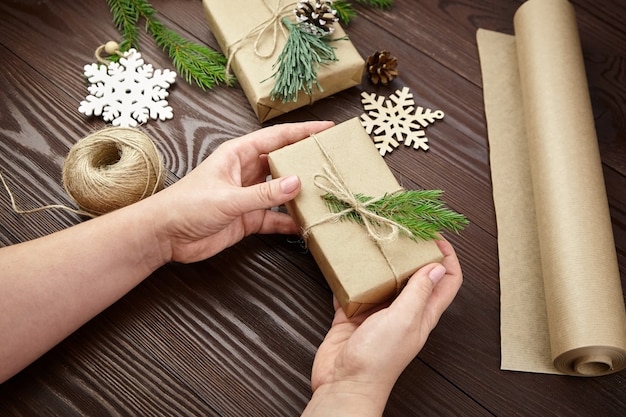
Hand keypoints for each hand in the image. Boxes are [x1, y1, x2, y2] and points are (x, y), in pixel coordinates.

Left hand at [148, 121, 333, 263]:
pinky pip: (274, 217)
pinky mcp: (247, 218)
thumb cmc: (187, 205)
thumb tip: (297, 183)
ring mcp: (248, 196)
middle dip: (306, 161)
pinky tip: (305, 225)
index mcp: (239, 154)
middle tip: (333, 162)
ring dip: (301, 193)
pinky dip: (289, 221)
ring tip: (326, 194)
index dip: (303, 131)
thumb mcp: (228, 198)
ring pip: (281, 190)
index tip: (327, 128)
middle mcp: (246, 172)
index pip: (277, 138)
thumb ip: (263, 193)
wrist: (165, 235)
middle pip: (283, 162)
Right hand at [303, 238, 461, 415]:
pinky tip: (345, 265)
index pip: (446, 281)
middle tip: (400, 233)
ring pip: (383, 280)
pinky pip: (353, 291)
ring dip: (379, 263)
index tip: (434, 237)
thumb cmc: (378, 359)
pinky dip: (349, 278)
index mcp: (422, 314)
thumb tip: (437, 267)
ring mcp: (377, 314)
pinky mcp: (352, 316)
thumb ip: (419, 293)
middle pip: (415, 276)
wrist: (344, 383)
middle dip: (410, 254)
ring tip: (373, 243)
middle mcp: (402, 311)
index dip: (447, 258)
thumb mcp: (404, 320)